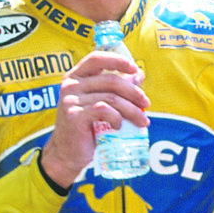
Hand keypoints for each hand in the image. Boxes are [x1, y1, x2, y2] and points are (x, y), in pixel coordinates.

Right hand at [40, 52, 148, 188]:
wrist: (67, 153)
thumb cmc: (86, 127)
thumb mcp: (101, 103)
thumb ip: (116, 88)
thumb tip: (138, 75)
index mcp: (75, 76)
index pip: (96, 58)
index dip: (117, 60)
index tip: (135, 69)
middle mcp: (70, 85)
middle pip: (111, 80)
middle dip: (133, 92)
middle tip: (146, 103)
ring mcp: (70, 100)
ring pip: (111, 98)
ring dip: (131, 109)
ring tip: (142, 120)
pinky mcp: (74, 115)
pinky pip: (104, 110)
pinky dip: (117, 118)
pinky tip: (119, 126)